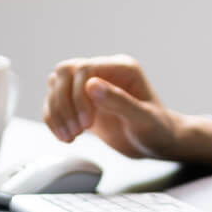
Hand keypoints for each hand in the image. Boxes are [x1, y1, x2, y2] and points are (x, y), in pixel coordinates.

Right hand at [41, 55, 211, 163]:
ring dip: (56, 112)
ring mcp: (91, 86)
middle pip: (65, 72)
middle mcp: (104, 71)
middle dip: (63, 103)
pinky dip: (54, 118)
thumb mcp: (143, 119)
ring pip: (56, 85)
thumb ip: (120, 101)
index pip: (84, 68)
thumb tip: (91, 85)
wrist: (158, 144)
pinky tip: (65, 136)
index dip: (78, 95)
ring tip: (70, 137)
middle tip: (76, 132)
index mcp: (122, 68)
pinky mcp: (82, 102)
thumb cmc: (157, 130)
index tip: (87, 124)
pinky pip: (55, 102)